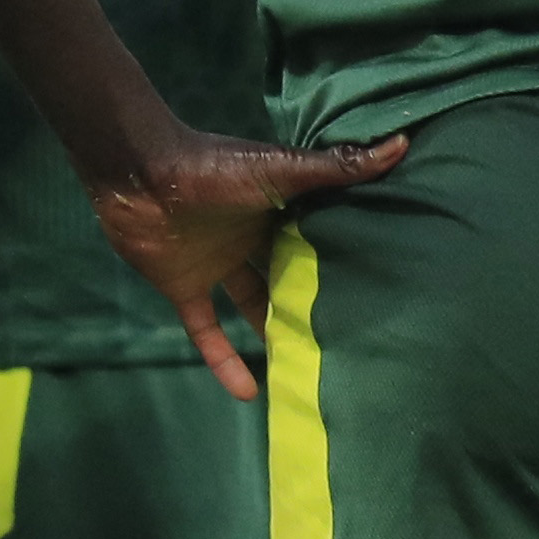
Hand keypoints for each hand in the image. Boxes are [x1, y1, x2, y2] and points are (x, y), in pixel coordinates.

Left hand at [89, 128, 408, 400]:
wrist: (137, 173)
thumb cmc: (212, 166)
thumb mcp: (282, 169)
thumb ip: (338, 166)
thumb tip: (402, 144)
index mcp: (277, 207)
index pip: (319, 237)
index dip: (346, 259)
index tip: (383, 286)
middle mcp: (250, 236)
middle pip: (288, 274)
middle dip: (313, 300)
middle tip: (354, 339)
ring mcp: (216, 263)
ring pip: (253, 306)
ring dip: (273, 335)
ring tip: (309, 371)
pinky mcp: (184, 288)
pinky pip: (206, 332)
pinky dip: (223, 362)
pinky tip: (249, 394)